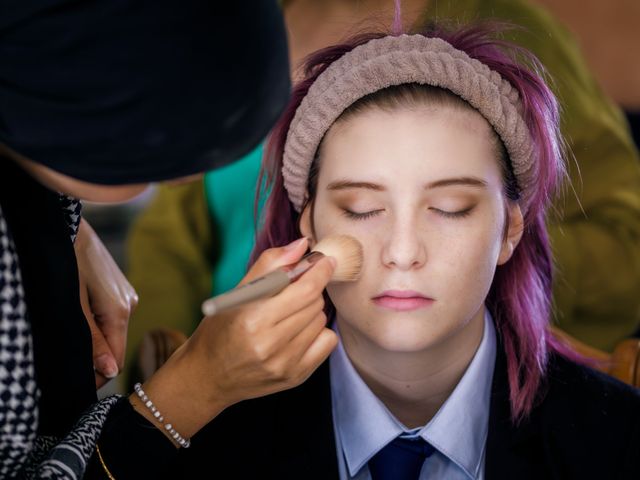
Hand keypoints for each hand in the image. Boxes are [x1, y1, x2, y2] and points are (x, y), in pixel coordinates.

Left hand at [75, 218, 138, 387]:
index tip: (75, 380)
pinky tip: (81, 311)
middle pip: (116, 347)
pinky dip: (99, 322)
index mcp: (121, 313)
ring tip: (70, 328)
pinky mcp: (122, 290)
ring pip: (114, 332)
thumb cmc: (68, 264)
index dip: (98, 375)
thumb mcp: (74, 306)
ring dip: (96, 338)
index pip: (117, 361)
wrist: (71, 228)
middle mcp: (131, 306)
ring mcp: (128, 297)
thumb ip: (92, 340)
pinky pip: (114, 317)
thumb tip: (109, 371)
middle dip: (96, 356)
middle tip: (66, 356)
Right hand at [136, 237, 337, 439]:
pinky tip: (298, 332)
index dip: (319, 272)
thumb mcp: (236, 293)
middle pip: (315, 304)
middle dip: (311, 289)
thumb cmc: (220, 329)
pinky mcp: (295, 377)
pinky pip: (327, 342)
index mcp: (253, 320)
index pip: (304, 291)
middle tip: (297, 287)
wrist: (209, 376)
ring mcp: (285, 364)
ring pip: (321, 321)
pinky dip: (318, 332)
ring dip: (312, 310)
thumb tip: (301, 245)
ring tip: (289, 313)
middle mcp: (271, 345)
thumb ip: (270, 265)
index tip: (325, 260)